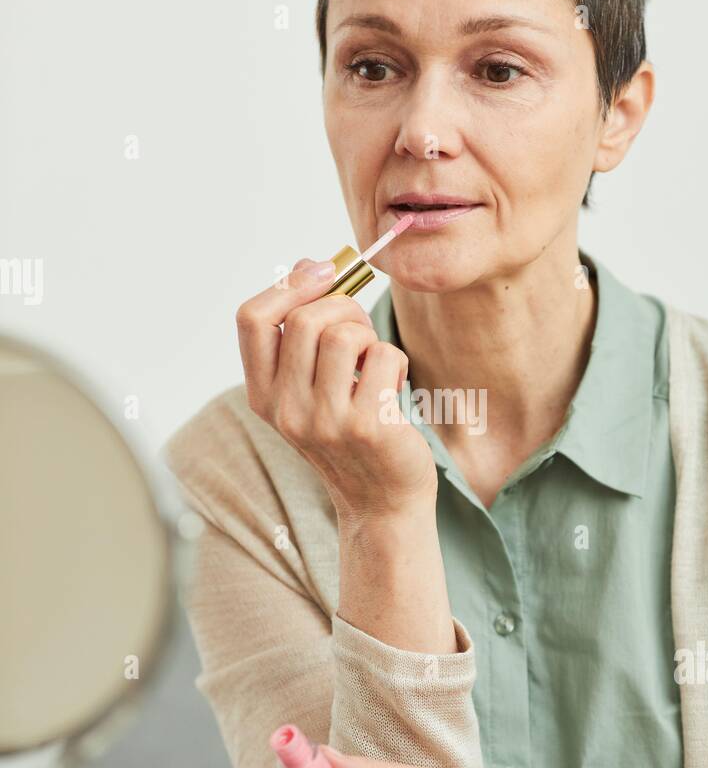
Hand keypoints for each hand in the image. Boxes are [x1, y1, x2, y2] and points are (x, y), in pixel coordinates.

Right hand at [235, 257, 437, 522]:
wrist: (382, 501)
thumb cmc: (351, 432)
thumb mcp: (311, 387)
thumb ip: (302, 333)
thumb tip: (307, 265)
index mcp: (264, 395)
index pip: (251, 319)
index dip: (288, 286)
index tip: (321, 274)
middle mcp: (286, 410)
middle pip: (305, 319)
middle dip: (343, 307)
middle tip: (361, 332)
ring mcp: (325, 421)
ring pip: (344, 334)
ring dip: (369, 336)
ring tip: (374, 363)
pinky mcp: (367, 427)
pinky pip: (384, 356)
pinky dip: (396, 362)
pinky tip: (393, 388)